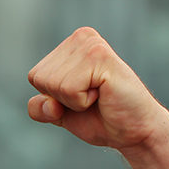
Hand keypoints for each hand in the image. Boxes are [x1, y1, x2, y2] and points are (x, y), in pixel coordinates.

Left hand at [27, 27, 168, 151]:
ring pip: (53, 84)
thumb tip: (49, 103)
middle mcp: (80, 37)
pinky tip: (103, 94)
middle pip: (40, 79)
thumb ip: (40, 107)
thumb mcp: (59, 113)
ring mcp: (91, 44)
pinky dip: (82, 102)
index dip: (53, 97)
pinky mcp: (100, 56)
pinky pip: (68, 89)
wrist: (134, 131)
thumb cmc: (100, 119)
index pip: (35, 77)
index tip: (81, 96)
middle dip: (62, 99)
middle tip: (93, 98)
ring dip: (74, 100)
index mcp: (70, 45)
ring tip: (99, 95)